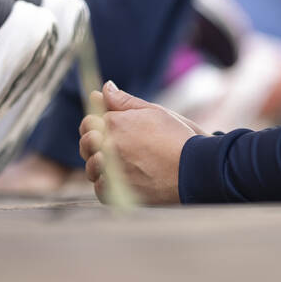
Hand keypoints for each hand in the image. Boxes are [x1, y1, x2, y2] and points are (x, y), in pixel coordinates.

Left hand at [79, 81, 203, 204]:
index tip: (108, 128)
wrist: (194, 170)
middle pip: (86, 142)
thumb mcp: (154, 111)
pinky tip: (121, 179)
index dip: (97, 124)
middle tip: (113, 146)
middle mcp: (109, 146)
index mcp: (115, 123)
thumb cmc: (177, 138)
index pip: (89, 121)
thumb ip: (124, 101)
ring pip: (90, 165)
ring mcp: (111, 170)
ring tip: (118, 163)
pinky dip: (107, 183)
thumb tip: (104, 88)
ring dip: (99, 163)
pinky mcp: (117, 193)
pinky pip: (99, 187)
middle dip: (94, 141)